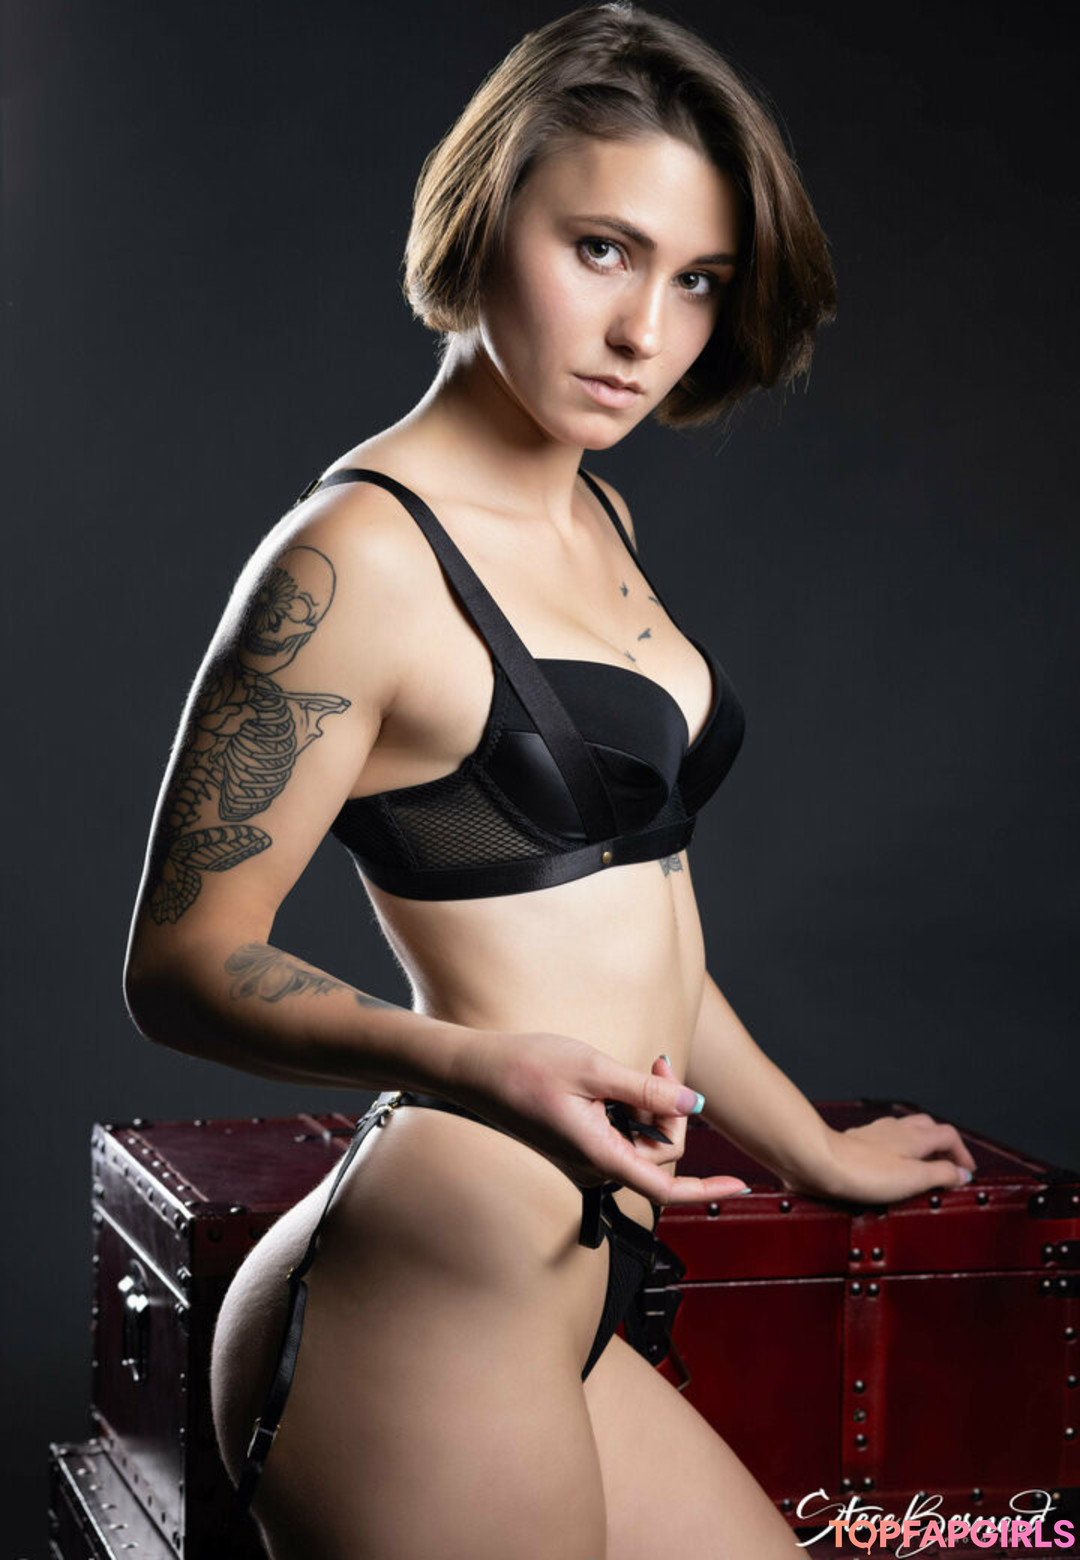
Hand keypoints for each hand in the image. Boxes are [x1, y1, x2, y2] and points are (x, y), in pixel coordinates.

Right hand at [450, 1030, 752, 1206]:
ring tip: (644, 1065)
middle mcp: (595, 1166)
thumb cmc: (525, 1067)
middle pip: (660, 1154)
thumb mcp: (594, 1069)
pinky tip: (624, 1081)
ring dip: (654, 1107)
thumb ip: (646, 1089)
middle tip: (660, 1060)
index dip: (707, 1189)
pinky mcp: (579, 1145)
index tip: (740, 1186)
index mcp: (599, 1155)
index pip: (665, 1187)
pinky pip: (623, 1135)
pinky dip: (635, 1109)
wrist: (475, 1072)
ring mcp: (586, 1157)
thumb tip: (693, 1101)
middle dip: (673, 1110)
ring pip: (643, 1143)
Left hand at [779, 1111, 977, 1203]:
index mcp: (915, 1136)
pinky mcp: (855, 1143)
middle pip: (928, 1127)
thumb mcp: (914, 1178)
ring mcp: (873, 1134)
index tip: (967, 1172)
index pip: (948, 1135)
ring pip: (904, 1131)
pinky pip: (882, 1141)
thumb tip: (961, 1173)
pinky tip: (886, 1166)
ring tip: (920, 1168)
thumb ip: (941, 1174)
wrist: (818, 1162)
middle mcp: (895, 1129)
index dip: (962, 1153)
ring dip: (917, 1146)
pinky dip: (894, 1151)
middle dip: (942, 1145)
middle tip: (947, 1168)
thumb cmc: (864, 1172)